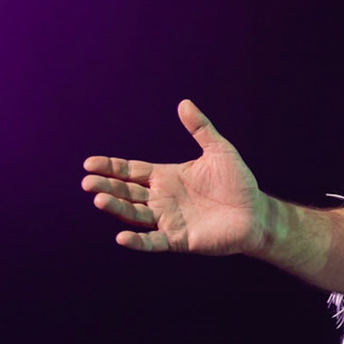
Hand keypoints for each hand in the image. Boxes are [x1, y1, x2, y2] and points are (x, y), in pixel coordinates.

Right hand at [82, 100, 267, 254]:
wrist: (256, 213)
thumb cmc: (238, 182)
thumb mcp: (219, 150)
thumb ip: (200, 128)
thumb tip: (184, 103)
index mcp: (166, 176)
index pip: (131, 171)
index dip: (110, 167)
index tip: (89, 163)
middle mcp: (161, 199)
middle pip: (126, 191)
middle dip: (106, 185)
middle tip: (86, 181)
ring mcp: (167, 220)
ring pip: (134, 214)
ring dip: (116, 208)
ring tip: (98, 199)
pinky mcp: (178, 239)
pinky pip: (153, 241)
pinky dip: (137, 241)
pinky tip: (121, 237)